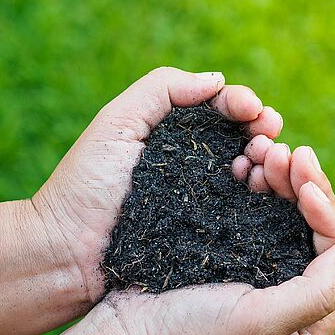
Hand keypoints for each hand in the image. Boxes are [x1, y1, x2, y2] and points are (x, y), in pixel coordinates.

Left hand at [31, 67, 283, 304]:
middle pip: (244, 140)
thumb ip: (163, 89)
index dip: (242, 104)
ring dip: (267, 161)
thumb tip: (218, 80)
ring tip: (265, 161)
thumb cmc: (85, 185)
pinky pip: (247, 214)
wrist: (66, 254)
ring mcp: (208, 203)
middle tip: (269, 135)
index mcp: (176, 136)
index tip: (252, 109)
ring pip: (253, 174)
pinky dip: (263, 197)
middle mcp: (198, 166)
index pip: (220, 110)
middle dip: (263, 130)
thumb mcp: (118, 122)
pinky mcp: (213, 238)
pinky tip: (263, 188)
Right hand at [86, 147, 334, 334]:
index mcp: (308, 330)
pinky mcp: (235, 258)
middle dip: (308, 189)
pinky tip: (250, 162)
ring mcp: (264, 279)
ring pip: (292, 219)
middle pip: (318, 234)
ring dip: (285, 181)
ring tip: (269, 150)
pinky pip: (260, 214)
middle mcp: (293, 305)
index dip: (328, 216)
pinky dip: (259, 187)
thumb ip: (314, 294)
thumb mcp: (255, 324)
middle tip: (290, 151)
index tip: (305, 183)